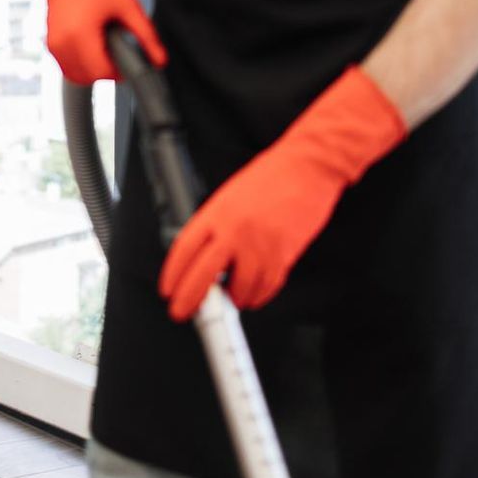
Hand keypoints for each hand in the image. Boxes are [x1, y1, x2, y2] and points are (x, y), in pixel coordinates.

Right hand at [15, 0, 165, 83]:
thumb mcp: (127, 7)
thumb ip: (146, 35)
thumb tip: (160, 60)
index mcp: (80, 35)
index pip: (101, 73)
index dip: (118, 71)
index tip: (126, 60)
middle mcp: (63, 44)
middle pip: (88, 78)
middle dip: (105, 70)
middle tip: (115, 50)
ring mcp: (54, 45)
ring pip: (76, 76)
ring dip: (92, 70)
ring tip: (102, 46)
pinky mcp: (51, 45)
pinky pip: (68, 67)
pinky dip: (81, 64)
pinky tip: (91, 45)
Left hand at [158, 66, 406, 320]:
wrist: (308, 167)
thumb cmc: (272, 176)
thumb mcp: (230, 195)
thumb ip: (216, 224)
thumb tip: (202, 252)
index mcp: (216, 213)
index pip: (184, 250)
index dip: (173, 275)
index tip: (169, 290)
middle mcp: (234, 231)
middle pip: (202, 276)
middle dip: (189, 300)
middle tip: (183, 311)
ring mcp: (259, 246)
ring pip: (238, 289)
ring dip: (233, 299)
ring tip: (231, 298)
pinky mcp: (283, 255)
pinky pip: (267, 287)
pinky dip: (258, 296)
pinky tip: (253, 294)